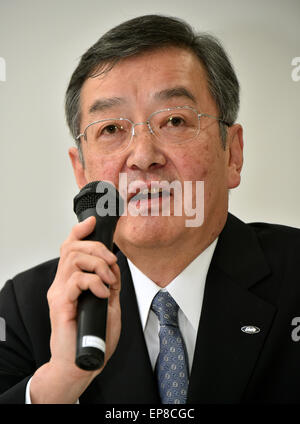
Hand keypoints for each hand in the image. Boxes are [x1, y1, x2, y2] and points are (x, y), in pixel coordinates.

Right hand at [30, 216, 120, 402]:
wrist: (82, 361)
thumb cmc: (94, 335)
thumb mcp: (109, 302)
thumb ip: (110, 282)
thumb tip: (115, 266)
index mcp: (71, 281)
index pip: (70, 247)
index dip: (80, 231)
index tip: (92, 222)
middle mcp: (62, 283)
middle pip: (73, 247)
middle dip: (98, 249)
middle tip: (112, 264)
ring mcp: (59, 292)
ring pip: (74, 259)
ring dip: (98, 265)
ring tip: (109, 281)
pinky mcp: (61, 303)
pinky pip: (77, 280)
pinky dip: (95, 282)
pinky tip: (104, 294)